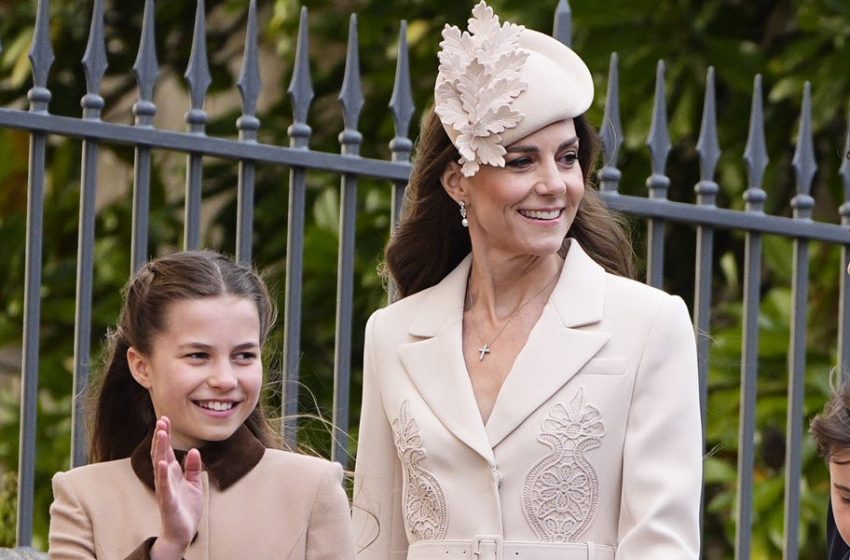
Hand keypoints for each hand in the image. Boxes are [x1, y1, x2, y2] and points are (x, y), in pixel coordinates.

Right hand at [149, 416, 203, 559]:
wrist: (183, 532)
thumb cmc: (186, 507)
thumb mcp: (194, 484)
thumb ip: (193, 468)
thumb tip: (194, 450)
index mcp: (173, 473)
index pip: (168, 450)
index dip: (166, 435)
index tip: (165, 419)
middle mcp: (166, 479)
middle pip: (162, 453)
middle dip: (161, 437)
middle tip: (161, 420)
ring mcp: (165, 489)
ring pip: (160, 466)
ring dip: (160, 450)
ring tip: (160, 434)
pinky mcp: (168, 501)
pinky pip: (165, 486)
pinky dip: (163, 474)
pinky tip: (163, 463)